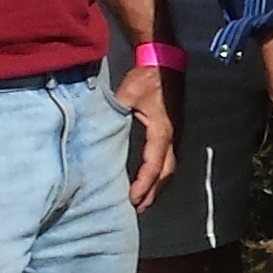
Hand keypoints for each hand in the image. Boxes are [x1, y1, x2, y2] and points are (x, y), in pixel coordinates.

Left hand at [114, 63, 176, 211]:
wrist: (165, 63)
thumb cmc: (147, 78)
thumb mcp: (129, 93)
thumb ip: (116, 110)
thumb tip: (98, 126)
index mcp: (161, 131)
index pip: (153, 164)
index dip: (144, 184)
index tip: (132, 200)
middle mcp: (171, 137)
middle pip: (165, 173)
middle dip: (153, 193)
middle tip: (138, 209)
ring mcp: (174, 135)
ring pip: (169, 168)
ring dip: (158, 186)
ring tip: (144, 202)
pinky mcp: (172, 132)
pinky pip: (168, 160)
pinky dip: (159, 175)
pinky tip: (150, 181)